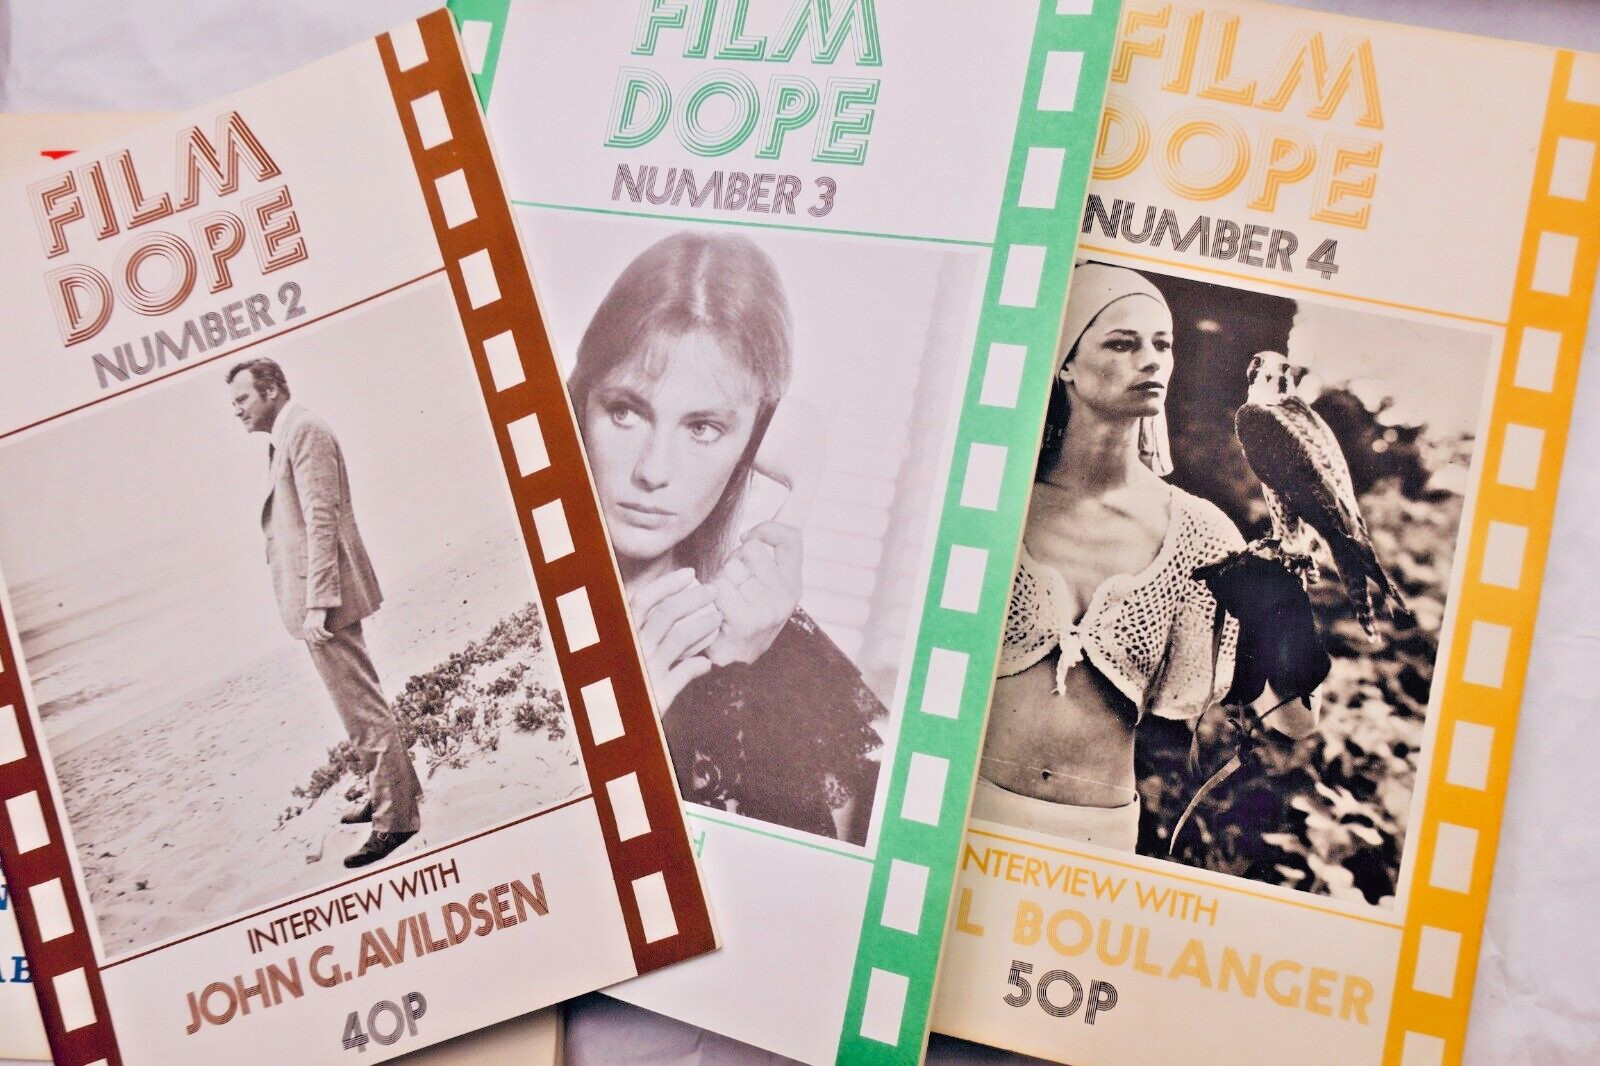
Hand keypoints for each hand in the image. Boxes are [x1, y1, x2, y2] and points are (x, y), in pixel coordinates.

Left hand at [302, 608, 332, 644]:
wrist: (319, 604)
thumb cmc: (317, 613)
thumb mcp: (313, 622)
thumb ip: (313, 629)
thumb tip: (317, 639)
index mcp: (305, 628)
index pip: (310, 640)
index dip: (316, 643)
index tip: (322, 643)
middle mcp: (307, 628)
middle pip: (314, 640)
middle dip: (321, 642)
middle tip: (327, 640)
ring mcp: (312, 626)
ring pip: (319, 638)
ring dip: (325, 639)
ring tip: (329, 637)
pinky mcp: (318, 624)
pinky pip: (323, 633)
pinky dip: (328, 635)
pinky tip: (331, 635)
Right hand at [628, 568, 722, 711]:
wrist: (609, 726)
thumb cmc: (617, 683)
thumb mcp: (622, 653)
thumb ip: (641, 634)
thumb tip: (662, 612)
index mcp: (619, 633)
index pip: (643, 600)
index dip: (667, 584)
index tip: (690, 574)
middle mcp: (629, 647)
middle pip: (666, 614)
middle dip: (693, 598)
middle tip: (713, 590)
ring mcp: (643, 669)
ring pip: (679, 638)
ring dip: (703, 625)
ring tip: (717, 618)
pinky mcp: (656, 693)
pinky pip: (685, 672)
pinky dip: (698, 665)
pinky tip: (707, 663)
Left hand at [705, 521, 801, 666]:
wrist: (733, 663)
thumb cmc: (741, 617)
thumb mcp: (762, 589)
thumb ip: (764, 562)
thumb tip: (751, 534)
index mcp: (793, 585)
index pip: (791, 539)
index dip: (767, 529)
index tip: (747, 539)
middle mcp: (786, 596)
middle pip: (752, 550)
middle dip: (734, 561)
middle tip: (732, 586)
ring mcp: (769, 610)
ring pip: (732, 567)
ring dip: (720, 580)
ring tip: (724, 602)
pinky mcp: (748, 621)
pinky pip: (720, 587)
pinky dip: (712, 597)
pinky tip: (716, 611)